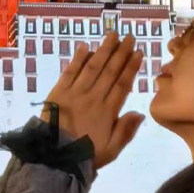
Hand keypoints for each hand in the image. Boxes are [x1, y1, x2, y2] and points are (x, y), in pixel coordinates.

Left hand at [42, 31, 144, 168]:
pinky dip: (78, 59)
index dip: (131, 67)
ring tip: (112, 35)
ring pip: (92, 67)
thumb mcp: (111, 150)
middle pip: (110, 71)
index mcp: (107, 112)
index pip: (122, 85)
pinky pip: (70, 71)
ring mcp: (75, 93)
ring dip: (103, 50)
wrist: (53, 157)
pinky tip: (85, 47)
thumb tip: (140, 113)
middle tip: (129, 37)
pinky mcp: (58, 92)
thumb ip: (125, 131)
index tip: (138, 53)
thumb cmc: (84, 155)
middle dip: (121, 53)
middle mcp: (93, 97)